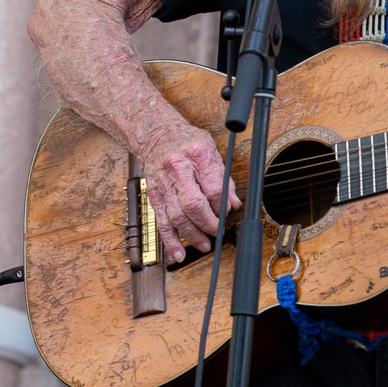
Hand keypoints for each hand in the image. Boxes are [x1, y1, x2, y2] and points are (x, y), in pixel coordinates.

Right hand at [138, 122, 241, 261]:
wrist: (156, 134)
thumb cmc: (187, 141)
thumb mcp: (211, 150)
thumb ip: (223, 177)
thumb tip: (234, 203)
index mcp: (197, 154)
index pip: (212, 187)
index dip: (222, 205)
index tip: (228, 211)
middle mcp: (177, 169)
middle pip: (193, 204)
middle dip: (208, 223)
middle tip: (219, 231)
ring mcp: (163, 183)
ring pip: (177, 216)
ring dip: (192, 235)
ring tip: (204, 244)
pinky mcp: (154, 195)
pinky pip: (161, 221)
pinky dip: (170, 239)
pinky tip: (179, 252)